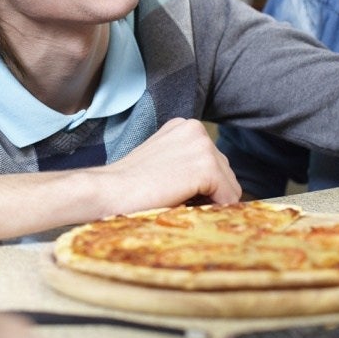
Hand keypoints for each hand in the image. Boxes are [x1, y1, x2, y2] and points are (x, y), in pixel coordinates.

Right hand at [96, 118, 240, 212]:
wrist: (108, 191)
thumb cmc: (129, 185)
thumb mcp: (163, 163)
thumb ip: (187, 165)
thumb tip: (215, 190)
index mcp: (185, 127)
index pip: (214, 162)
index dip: (204, 186)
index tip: (183, 196)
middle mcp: (197, 130)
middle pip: (226, 173)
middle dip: (210, 193)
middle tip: (180, 202)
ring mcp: (203, 147)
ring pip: (230, 186)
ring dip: (211, 202)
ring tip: (180, 203)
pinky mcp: (206, 167)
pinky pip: (229, 198)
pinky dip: (214, 210)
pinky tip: (187, 207)